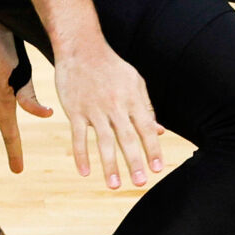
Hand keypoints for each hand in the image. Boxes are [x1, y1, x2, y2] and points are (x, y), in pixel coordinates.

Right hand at [52, 37, 162, 189]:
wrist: (81, 49)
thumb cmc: (112, 67)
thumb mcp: (135, 82)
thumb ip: (146, 108)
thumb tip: (159, 131)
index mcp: (133, 99)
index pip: (146, 128)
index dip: (153, 149)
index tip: (157, 169)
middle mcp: (116, 106)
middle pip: (127, 138)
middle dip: (135, 162)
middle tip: (140, 183)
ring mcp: (94, 109)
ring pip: (104, 141)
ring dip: (110, 165)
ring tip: (114, 185)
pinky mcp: (75, 110)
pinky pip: (78, 136)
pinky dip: (81, 154)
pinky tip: (85, 172)